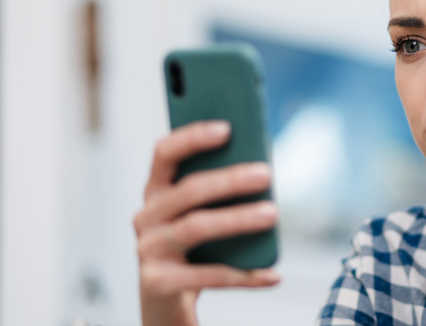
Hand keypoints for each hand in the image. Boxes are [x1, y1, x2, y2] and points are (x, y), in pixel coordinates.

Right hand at [134, 121, 280, 325]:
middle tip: (266, 174)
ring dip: (238, 219)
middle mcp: (146, 217)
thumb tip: (260, 170)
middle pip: (188, 191)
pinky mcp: (158, 284)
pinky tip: (272, 274)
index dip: (192, 138)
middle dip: (229, 180)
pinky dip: (244, 275)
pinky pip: (208, 275)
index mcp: (157, 192)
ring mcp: (148, 250)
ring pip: (196, 227)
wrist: (168, 305)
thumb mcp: (203, 215)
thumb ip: (221, 191)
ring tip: (273, 213)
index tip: (227, 128)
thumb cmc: (194, 251)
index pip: (165, 154)